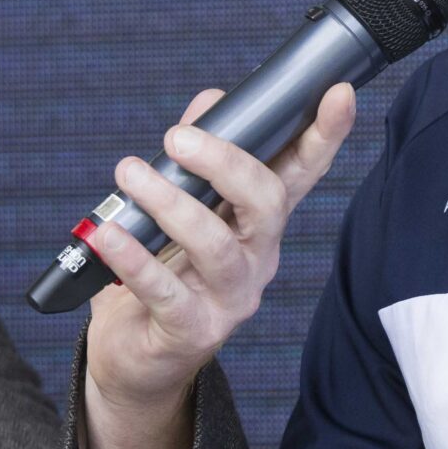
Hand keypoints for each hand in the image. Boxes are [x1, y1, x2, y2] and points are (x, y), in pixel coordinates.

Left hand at [83, 82, 357, 411]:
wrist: (138, 356)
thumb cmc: (163, 272)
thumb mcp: (182, 209)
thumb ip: (196, 157)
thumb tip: (210, 101)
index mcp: (260, 223)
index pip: (301, 173)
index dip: (324, 135)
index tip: (337, 93)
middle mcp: (257, 258)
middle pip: (265, 203)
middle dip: (225, 163)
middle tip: (176, 137)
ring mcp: (230, 298)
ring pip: (216, 245)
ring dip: (171, 204)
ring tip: (130, 174)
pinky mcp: (193, 330)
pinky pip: (166, 292)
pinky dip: (135, 259)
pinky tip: (110, 234)